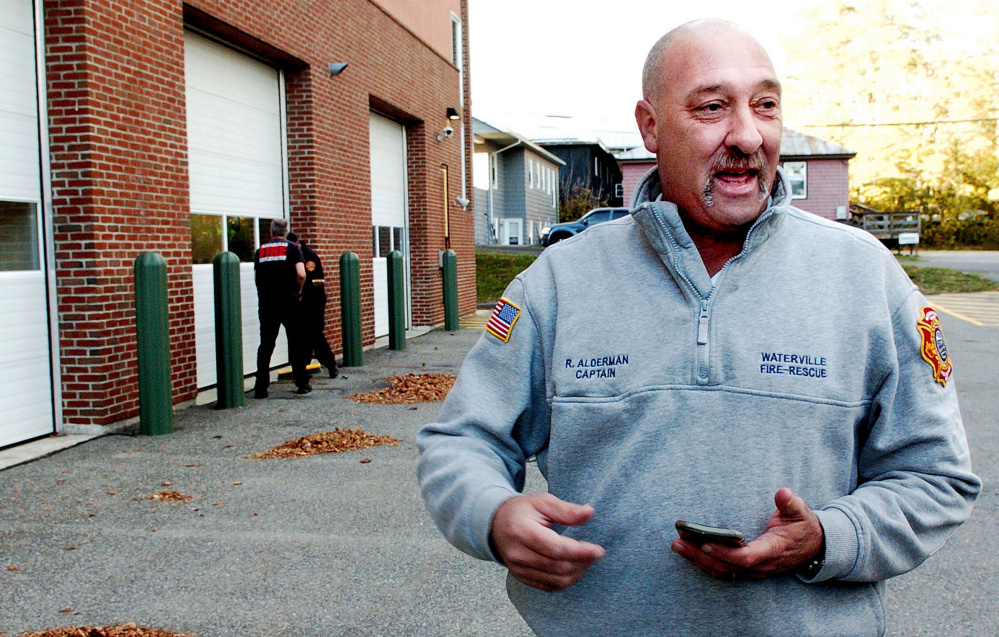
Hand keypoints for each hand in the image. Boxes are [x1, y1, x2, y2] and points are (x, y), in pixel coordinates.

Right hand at [490, 493, 605, 591]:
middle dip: (582, 563)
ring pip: (556, 581)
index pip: (556, 549)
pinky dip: (566, 581)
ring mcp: (518, 570)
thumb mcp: (543, 502)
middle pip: (558, 567)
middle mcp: (517, 554)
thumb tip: (589, 513)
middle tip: (596, 554)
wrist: (496, 525)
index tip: (598, 550)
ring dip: (577, 573)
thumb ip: (566, 509)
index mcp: (521, 531)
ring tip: (587, 560)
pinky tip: (574, 569)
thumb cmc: (522, 511)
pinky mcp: (522, 578)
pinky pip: (549, 587)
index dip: (580, 552)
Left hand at [670, 487, 823, 579]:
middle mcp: (762, 565)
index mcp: (773, 550)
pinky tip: (689, 552)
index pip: (747, 557)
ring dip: (698, 560)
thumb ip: (790, 503)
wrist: (815, 548)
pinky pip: (724, 570)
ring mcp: (755, 570)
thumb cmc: (804, 527)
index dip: (726, 553)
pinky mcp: (748, 570)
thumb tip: (782, 493)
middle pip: (727, 567)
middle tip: (678, 542)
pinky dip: (705, 563)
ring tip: (677, 544)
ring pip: (723, 571)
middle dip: (701, 556)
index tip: (706, 544)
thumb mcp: (801, 512)